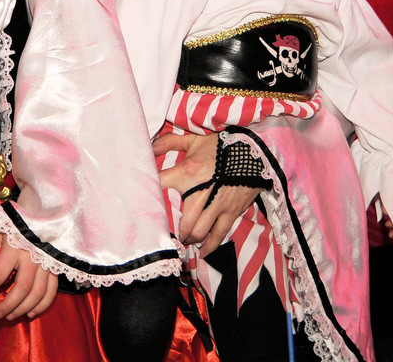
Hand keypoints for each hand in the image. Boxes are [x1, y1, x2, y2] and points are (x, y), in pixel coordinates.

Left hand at [0, 230, 58, 320]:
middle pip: (21, 289)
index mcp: (14, 247)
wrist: (43, 211)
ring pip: (37, 294)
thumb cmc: (17, 222)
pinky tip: (30, 314)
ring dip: (22, 309)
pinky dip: (41, 306)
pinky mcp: (55, 267)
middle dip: (7, 306)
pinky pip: (51, 292)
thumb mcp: (0, 231)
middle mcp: (31, 257)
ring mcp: (46, 263)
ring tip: (9, 317)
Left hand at [154, 132, 259, 255]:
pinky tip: (202, 252)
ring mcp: (217, 205)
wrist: (252, 151)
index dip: (147, 192)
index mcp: (187, 172)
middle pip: (183, 222)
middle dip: (176, 230)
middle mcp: (200, 192)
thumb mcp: (193, 140)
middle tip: (171, 232)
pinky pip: (219, 235)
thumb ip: (170, 142)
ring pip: (199, 232)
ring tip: (185, 239)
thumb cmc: (220, 146)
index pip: (160, 184)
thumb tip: (150, 146)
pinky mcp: (231, 212)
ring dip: (190, 239)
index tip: (140, 202)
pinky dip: (210, 247)